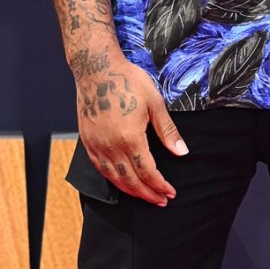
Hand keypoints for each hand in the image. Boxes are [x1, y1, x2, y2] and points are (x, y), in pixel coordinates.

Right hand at [73, 47, 188, 205]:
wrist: (96, 68)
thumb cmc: (127, 81)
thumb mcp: (154, 103)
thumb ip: (167, 131)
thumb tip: (181, 152)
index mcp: (130, 138)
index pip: (147, 172)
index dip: (160, 186)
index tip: (170, 193)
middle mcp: (111, 145)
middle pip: (131, 180)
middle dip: (147, 193)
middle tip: (161, 200)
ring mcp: (96, 144)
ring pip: (113, 178)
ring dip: (130, 190)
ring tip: (144, 195)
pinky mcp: (87, 141)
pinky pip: (99, 168)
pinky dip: (112, 179)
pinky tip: (121, 181)